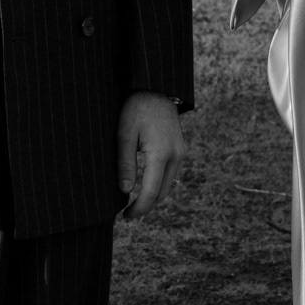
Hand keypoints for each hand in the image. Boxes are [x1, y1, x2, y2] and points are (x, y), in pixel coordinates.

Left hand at [116, 91, 185, 218]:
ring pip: (169, 185)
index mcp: (161, 153)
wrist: (155, 88)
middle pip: (162, 193)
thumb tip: (125, 191)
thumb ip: (125, 163)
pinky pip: (171, 174)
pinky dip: (159, 185)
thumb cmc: (136, 108)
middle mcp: (176, 155)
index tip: (126, 216)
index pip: (150, 191)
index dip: (138, 208)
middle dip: (146, 206)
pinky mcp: (180, 149)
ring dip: (153, 196)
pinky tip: (145, 185)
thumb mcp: (124, 134)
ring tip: (134, 202)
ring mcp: (181, 152)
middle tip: (128, 214)